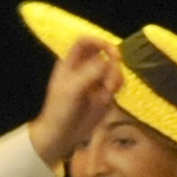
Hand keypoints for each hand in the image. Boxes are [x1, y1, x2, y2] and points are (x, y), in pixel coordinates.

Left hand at [27, 37, 121, 166]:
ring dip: (116, 77)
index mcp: (71, 62)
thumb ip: (89, 73)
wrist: (62, 135)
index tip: (111, 51)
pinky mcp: (104, 93)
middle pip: (105, 53)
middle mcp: (85, 68)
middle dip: (113, 63)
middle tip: (112, 77)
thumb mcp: (72, 90)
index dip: (99, 41)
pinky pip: (117, 83)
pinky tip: (108, 98)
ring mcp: (96, 80)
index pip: (86, 42)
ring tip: (109, 91)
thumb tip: (107, 61)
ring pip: (114, 68)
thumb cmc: (60, 111)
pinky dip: (117, 87)